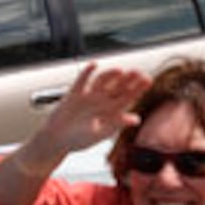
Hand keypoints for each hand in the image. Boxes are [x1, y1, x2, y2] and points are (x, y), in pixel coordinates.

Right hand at [35, 63, 151, 157]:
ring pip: (102, 81)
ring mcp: (89, 96)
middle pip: (118, 86)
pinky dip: (87, 72)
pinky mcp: (75, 93)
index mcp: (111, 111)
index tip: (148, 80)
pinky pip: (82, 80)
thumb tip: (136, 119)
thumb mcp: (100, 133)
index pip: (128, 97)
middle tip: (137, 72)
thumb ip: (117, 124)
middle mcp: (102, 101)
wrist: (56, 139)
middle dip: (128, 79)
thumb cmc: (78, 139)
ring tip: (119, 71)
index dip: (138, 88)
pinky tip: (94, 64)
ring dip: (110, 75)